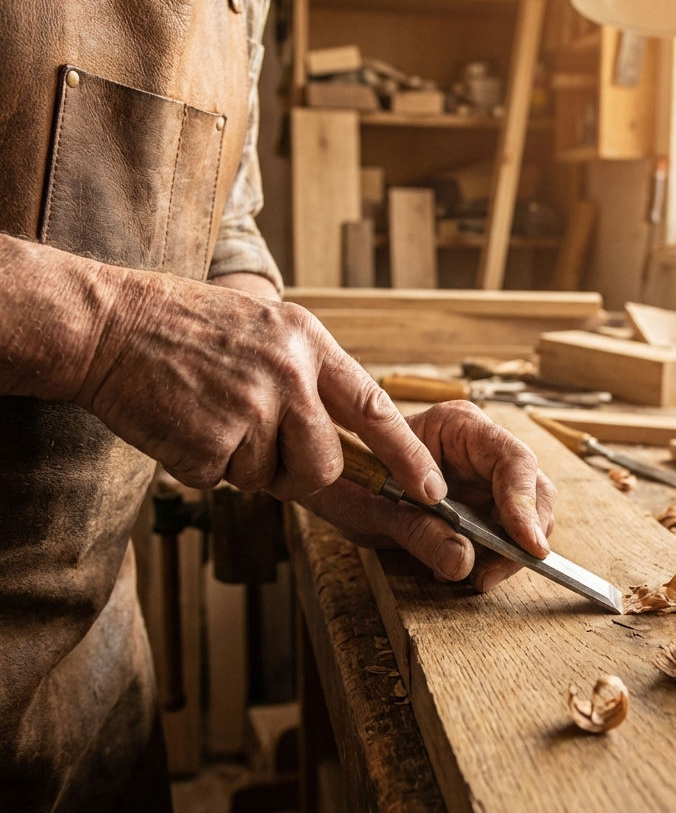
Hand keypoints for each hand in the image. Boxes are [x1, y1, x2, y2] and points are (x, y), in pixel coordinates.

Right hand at [73, 267, 446, 501]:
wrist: (108, 324)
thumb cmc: (183, 327)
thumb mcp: (263, 327)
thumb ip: (305, 373)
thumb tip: (335, 435)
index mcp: (307, 341)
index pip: (374, 407)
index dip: (407, 454)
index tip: (431, 488)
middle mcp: (289, 374)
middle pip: (325, 463)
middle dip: (299, 473)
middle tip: (259, 452)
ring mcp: (251, 408)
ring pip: (271, 478)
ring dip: (242, 465)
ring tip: (209, 416)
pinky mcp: (211, 442)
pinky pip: (222, 481)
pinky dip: (200, 465)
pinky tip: (182, 422)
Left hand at [304, 400, 555, 592]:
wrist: (336, 482)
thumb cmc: (350, 477)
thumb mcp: (373, 507)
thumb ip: (417, 531)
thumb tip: (464, 561)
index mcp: (458, 426)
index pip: (512, 459)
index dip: (524, 502)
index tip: (526, 544)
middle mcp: (482, 448)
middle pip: (533, 488)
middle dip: (523, 534)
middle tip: (493, 573)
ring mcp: (486, 478)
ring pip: (528, 515)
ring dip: (509, 552)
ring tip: (474, 576)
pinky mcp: (484, 506)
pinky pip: (508, 534)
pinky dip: (495, 558)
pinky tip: (465, 570)